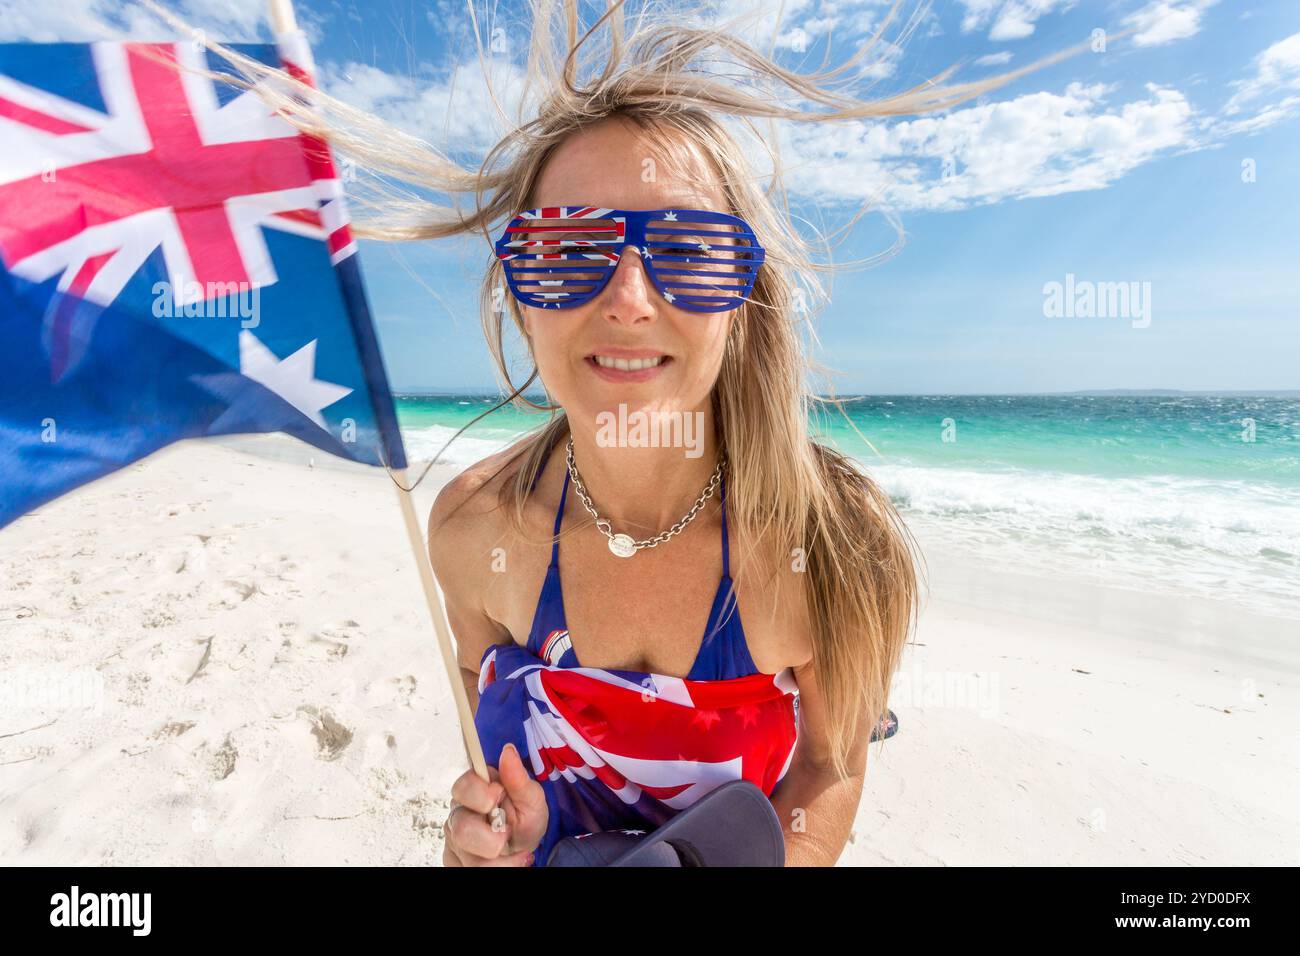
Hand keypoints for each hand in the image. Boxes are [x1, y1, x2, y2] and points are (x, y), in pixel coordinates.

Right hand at [442, 743, 548, 866]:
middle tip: (508, 832)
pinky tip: (510, 862)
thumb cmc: (525, 817)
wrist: (526, 845)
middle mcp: (459, 815)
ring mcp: (455, 842)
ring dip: (501, 861)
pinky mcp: (456, 862)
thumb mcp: (532, 798)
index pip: (462, 787)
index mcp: (473, 790)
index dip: (482, 795)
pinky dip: (499, 869)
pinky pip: (468, 871)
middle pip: (462, 830)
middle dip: (492, 838)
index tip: (499, 797)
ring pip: (468, 859)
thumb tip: (507, 752)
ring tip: (517, 852)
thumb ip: (519, 778)